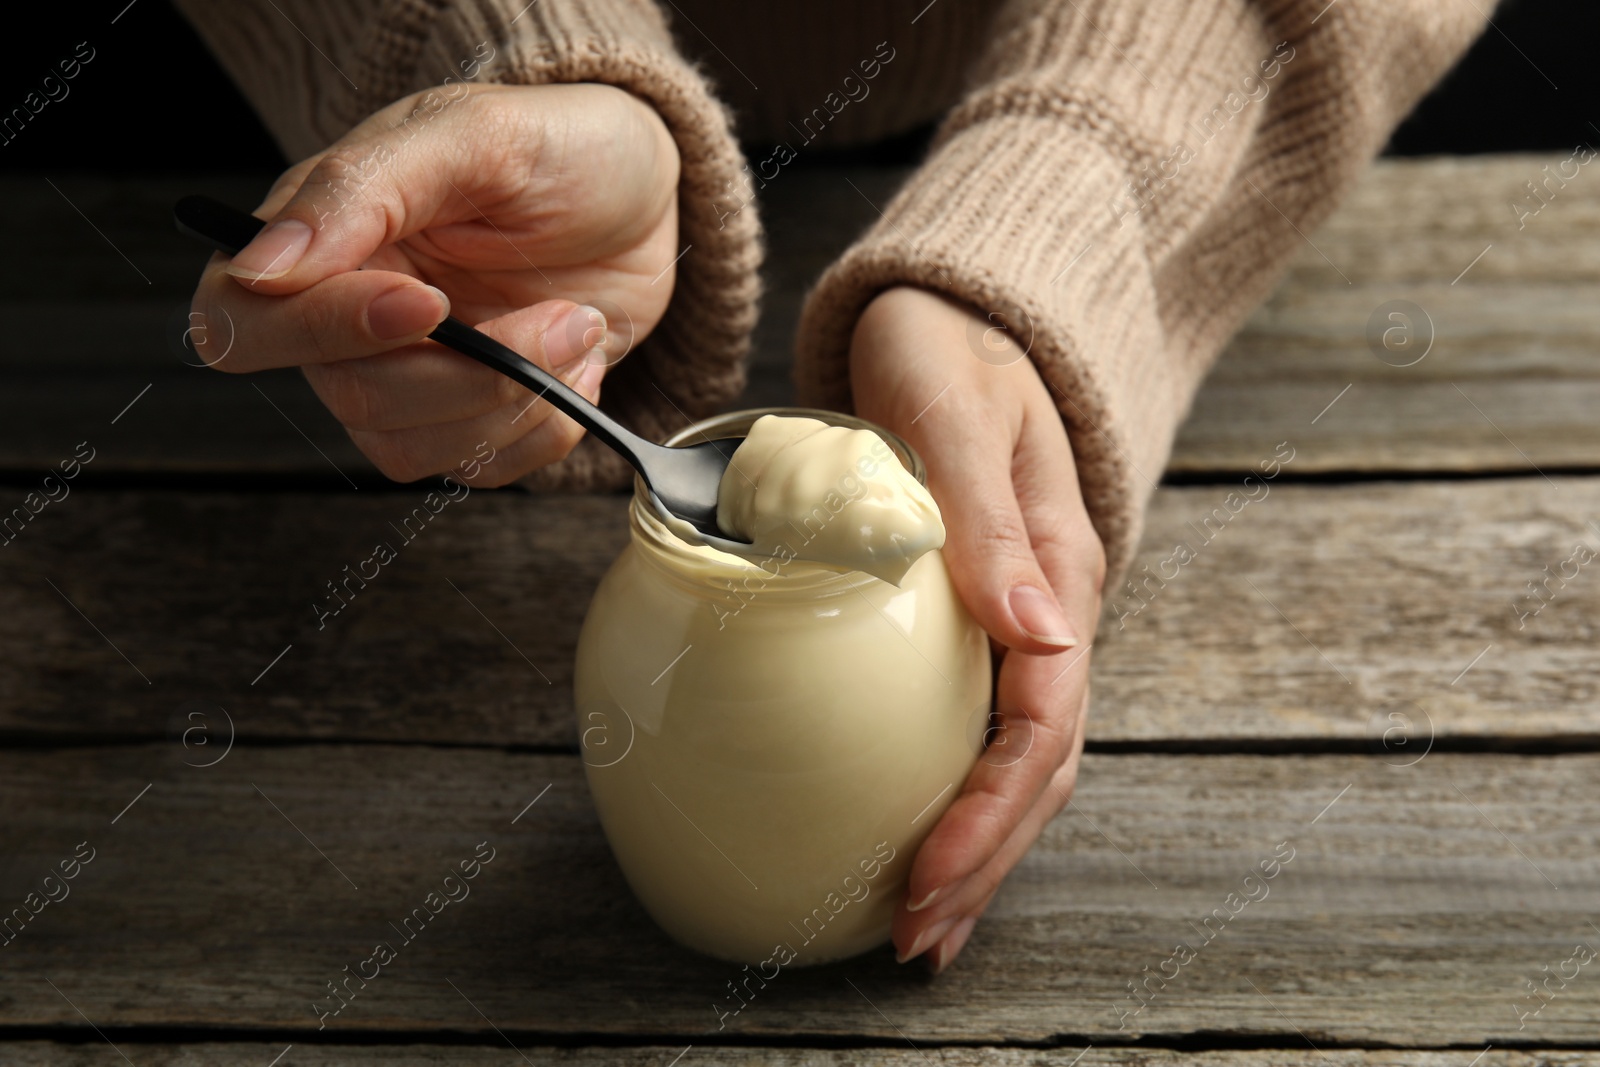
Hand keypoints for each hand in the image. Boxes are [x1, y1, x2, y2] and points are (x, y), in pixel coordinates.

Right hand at [189, 83, 680, 483]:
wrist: (644, 194)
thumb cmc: (559, 145)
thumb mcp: (477, 133)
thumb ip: (361, 187)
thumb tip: (259, 265)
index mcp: (320, 237)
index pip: (243, 323)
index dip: (328, 332)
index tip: (430, 302)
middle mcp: (347, 318)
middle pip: (353, 398)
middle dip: (471, 372)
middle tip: (560, 314)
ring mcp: (410, 375)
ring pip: (413, 449)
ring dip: (517, 401)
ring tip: (579, 326)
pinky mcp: (471, 416)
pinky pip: (478, 469)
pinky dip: (544, 427)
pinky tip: (577, 361)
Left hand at [849, 287, 1105, 972]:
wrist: (957, 317)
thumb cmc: (949, 349)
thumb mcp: (957, 407)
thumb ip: (989, 512)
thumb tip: (1034, 628)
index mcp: (1054, 570)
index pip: (1041, 720)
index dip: (989, 807)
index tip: (924, 871)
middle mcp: (1048, 613)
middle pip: (1039, 767)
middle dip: (984, 860)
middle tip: (914, 936)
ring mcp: (1021, 624)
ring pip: (1020, 763)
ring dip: (979, 851)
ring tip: (923, 928)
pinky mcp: (979, 626)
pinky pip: (983, 729)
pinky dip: (959, 801)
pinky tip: (922, 847)